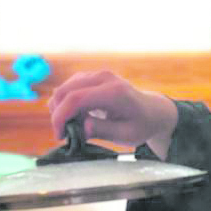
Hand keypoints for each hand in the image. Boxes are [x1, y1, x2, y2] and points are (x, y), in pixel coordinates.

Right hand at [47, 70, 178, 156]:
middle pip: (65, 91)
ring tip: (74, 127)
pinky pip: (69, 88)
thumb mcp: (126, 135)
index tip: (60, 135)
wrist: (152, 111)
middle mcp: (104, 78)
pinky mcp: (91, 77)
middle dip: (58, 114)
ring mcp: (97, 74)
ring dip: (61, 109)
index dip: (61, 117)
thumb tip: (81, 128)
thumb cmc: (141, 125)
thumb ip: (103, 131)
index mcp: (114, 92)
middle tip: (64, 135)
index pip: (76, 99)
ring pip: (64, 88)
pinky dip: (66, 103)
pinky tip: (77, 117)